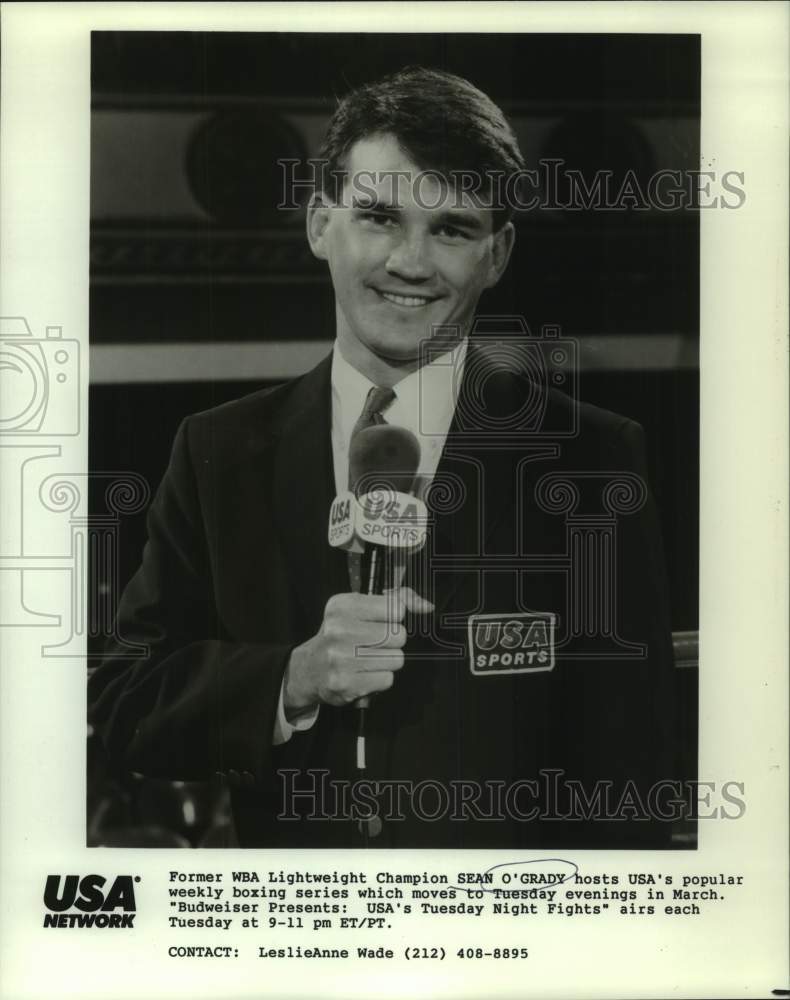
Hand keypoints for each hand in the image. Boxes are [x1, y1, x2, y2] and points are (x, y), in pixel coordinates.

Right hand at [282, 587, 432, 716]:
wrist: (309, 669)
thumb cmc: (341, 635)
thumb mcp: (362, 608)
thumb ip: (398, 600)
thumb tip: (426, 607)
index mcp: (343, 606)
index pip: (396, 608)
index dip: (394, 618)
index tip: (381, 622)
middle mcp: (338, 629)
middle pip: (398, 636)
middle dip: (393, 642)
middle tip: (374, 644)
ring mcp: (340, 658)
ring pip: (396, 659)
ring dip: (388, 662)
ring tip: (368, 659)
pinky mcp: (344, 684)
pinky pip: (387, 679)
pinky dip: (380, 678)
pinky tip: (364, 673)